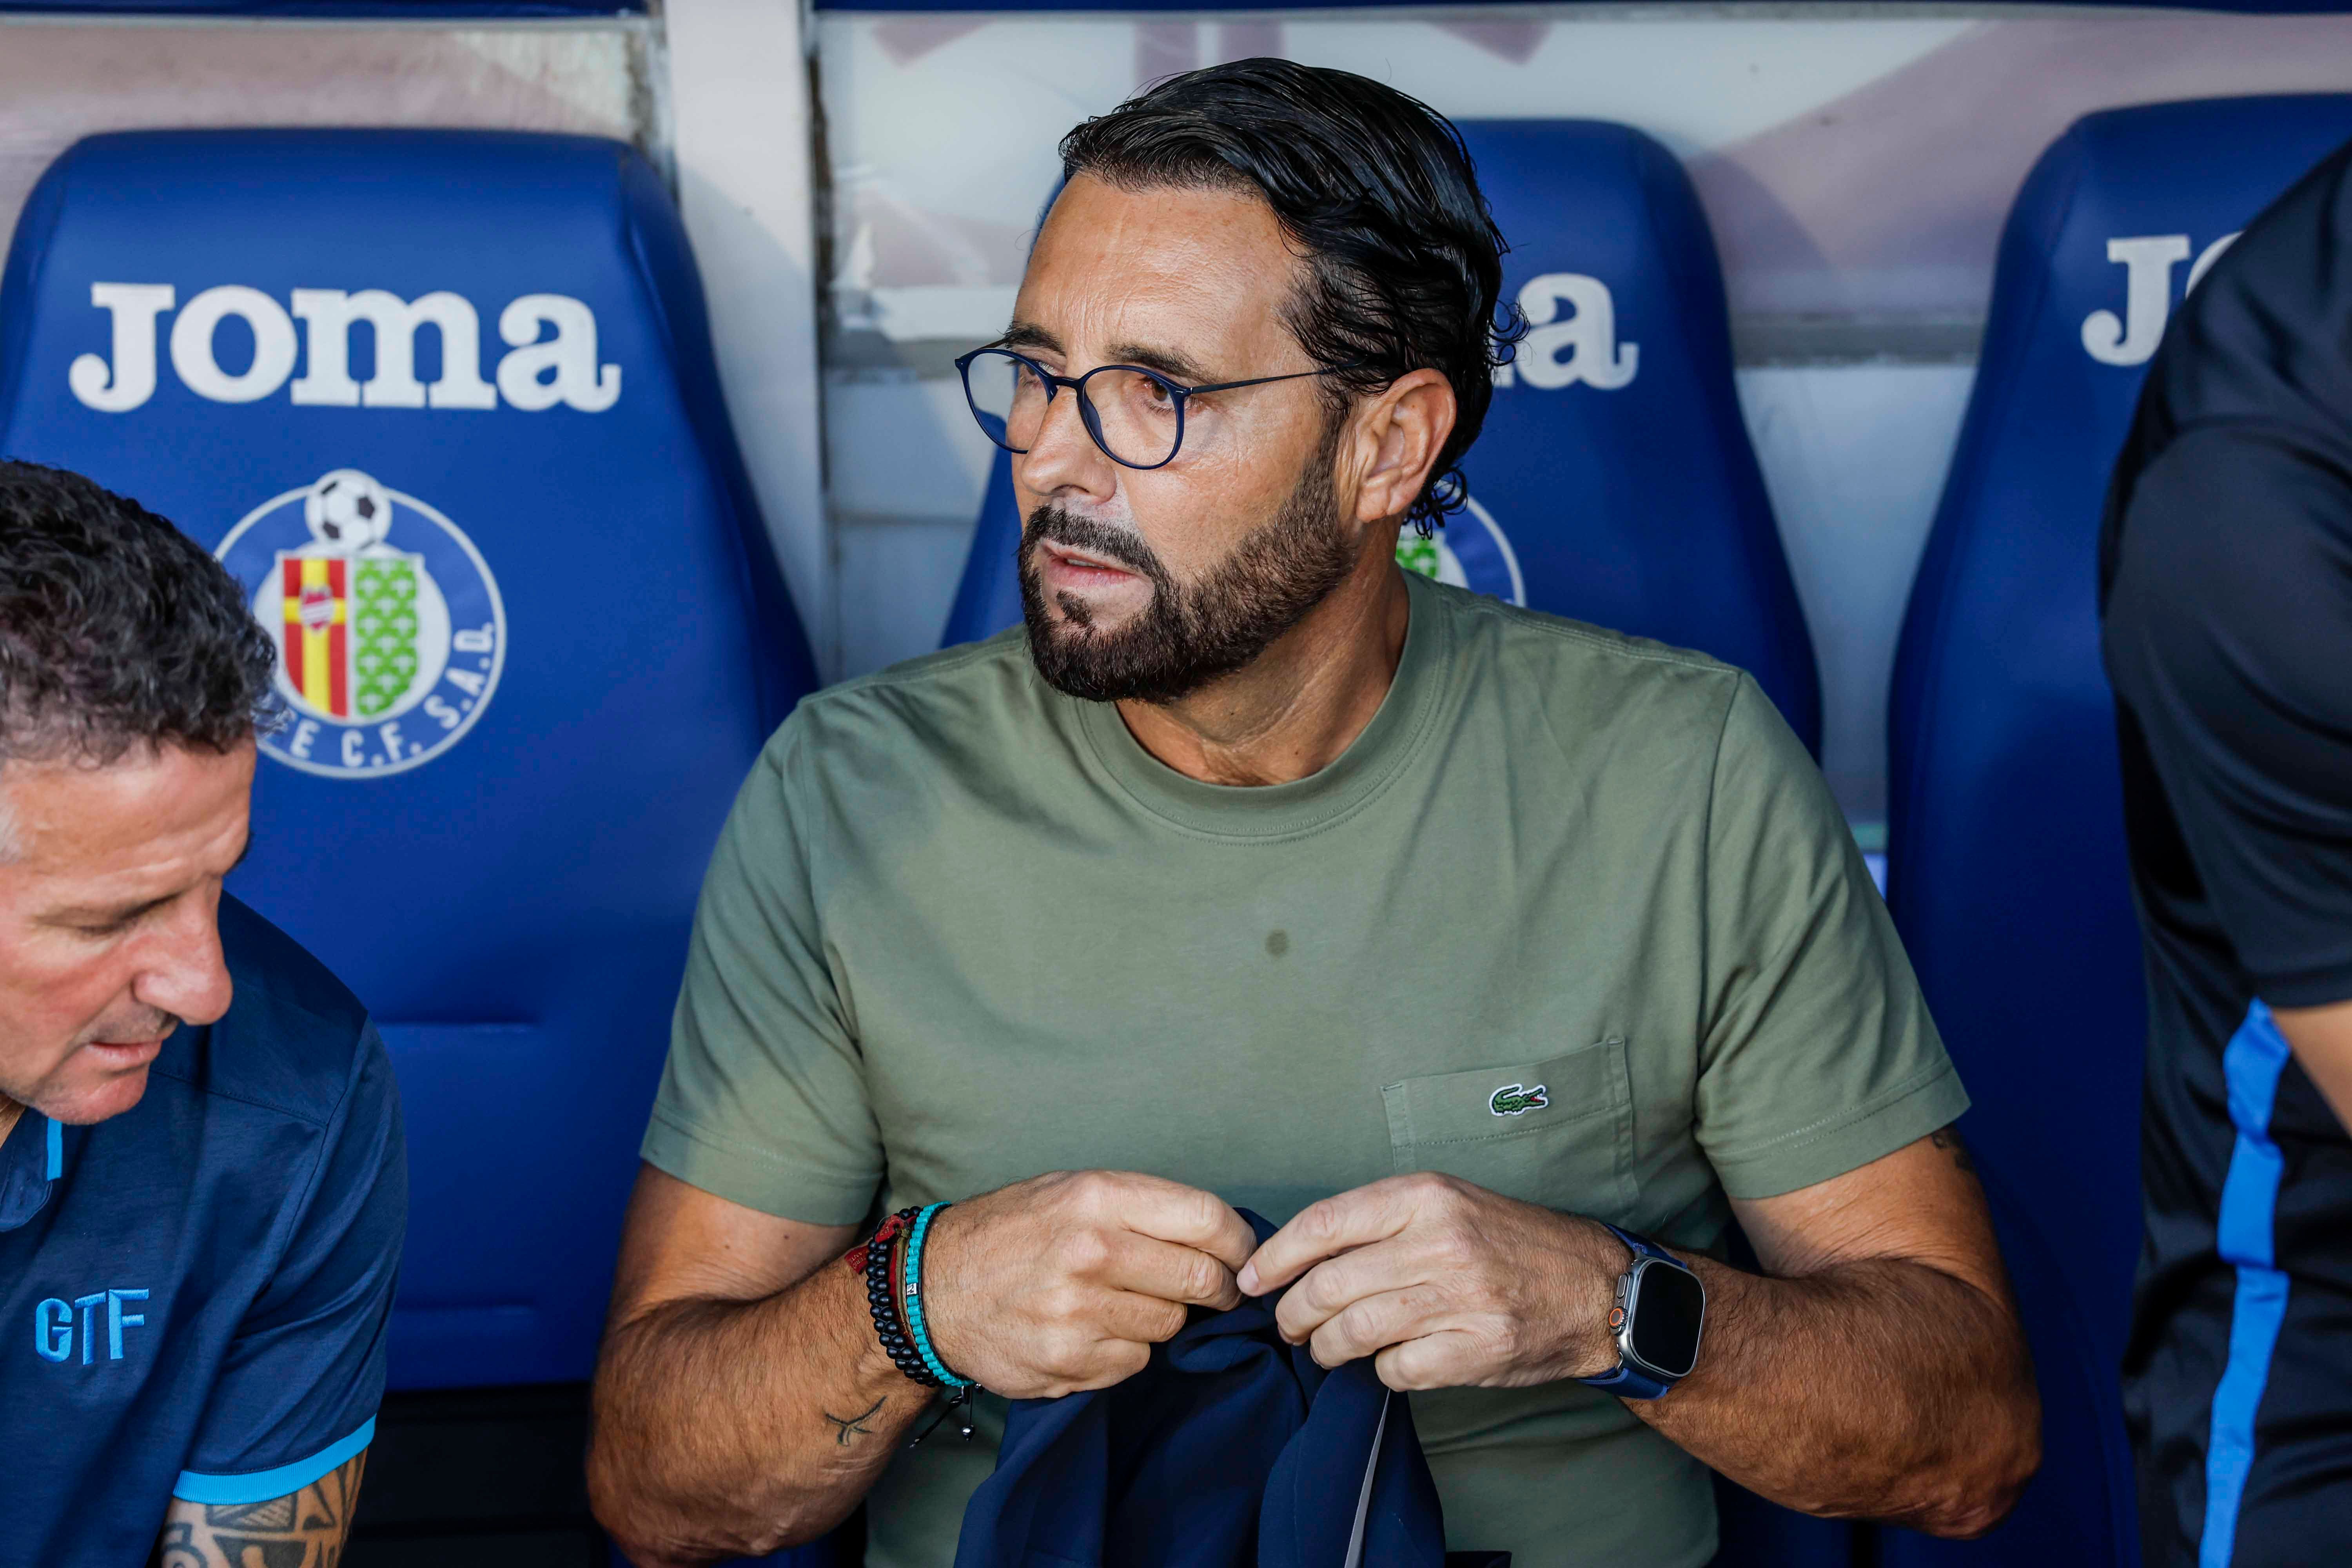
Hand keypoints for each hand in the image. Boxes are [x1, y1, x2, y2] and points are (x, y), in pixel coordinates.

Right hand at [920, 1171, 1257, 1399]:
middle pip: (1200, 1278)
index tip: (1244, 1256)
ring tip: (1121, 1302)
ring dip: (1161, 1318)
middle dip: (1217, 1288)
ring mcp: (1080, 1313)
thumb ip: (1138, 1207)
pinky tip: (1090, 1331)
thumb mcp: (1067, 1191)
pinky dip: (1124, 1351)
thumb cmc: (1008, 1233)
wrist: (930, 1289)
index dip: (1239, 1242)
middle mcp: (1092, 1252)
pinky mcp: (1070, 1362)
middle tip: (1213, 1291)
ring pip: (1169, 1325)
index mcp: (1097, 1198)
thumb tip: (1215, 1234)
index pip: (1206, 1219)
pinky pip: (1134, 1362)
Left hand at [1237, 1172, 1629, 1390]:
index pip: (1323, 1225)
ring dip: (1325, 1348)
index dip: (1274, 1258)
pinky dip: (1379, 1372)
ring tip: (1323, 1349)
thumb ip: (1377, 1223)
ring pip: (1352, 1332)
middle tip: (1288, 1325)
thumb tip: (1299, 1257)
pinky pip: (1395, 1370)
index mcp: (1424, 1196)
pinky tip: (1384, 1362)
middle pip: (1328, 1285)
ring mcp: (1458, 1299)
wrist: (1594, 1287)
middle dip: (1293, 1313)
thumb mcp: (1446, 1204)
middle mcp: (1439, 1243)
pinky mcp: (1474, 1351)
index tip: (1249, 1281)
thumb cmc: (1508, 1242)